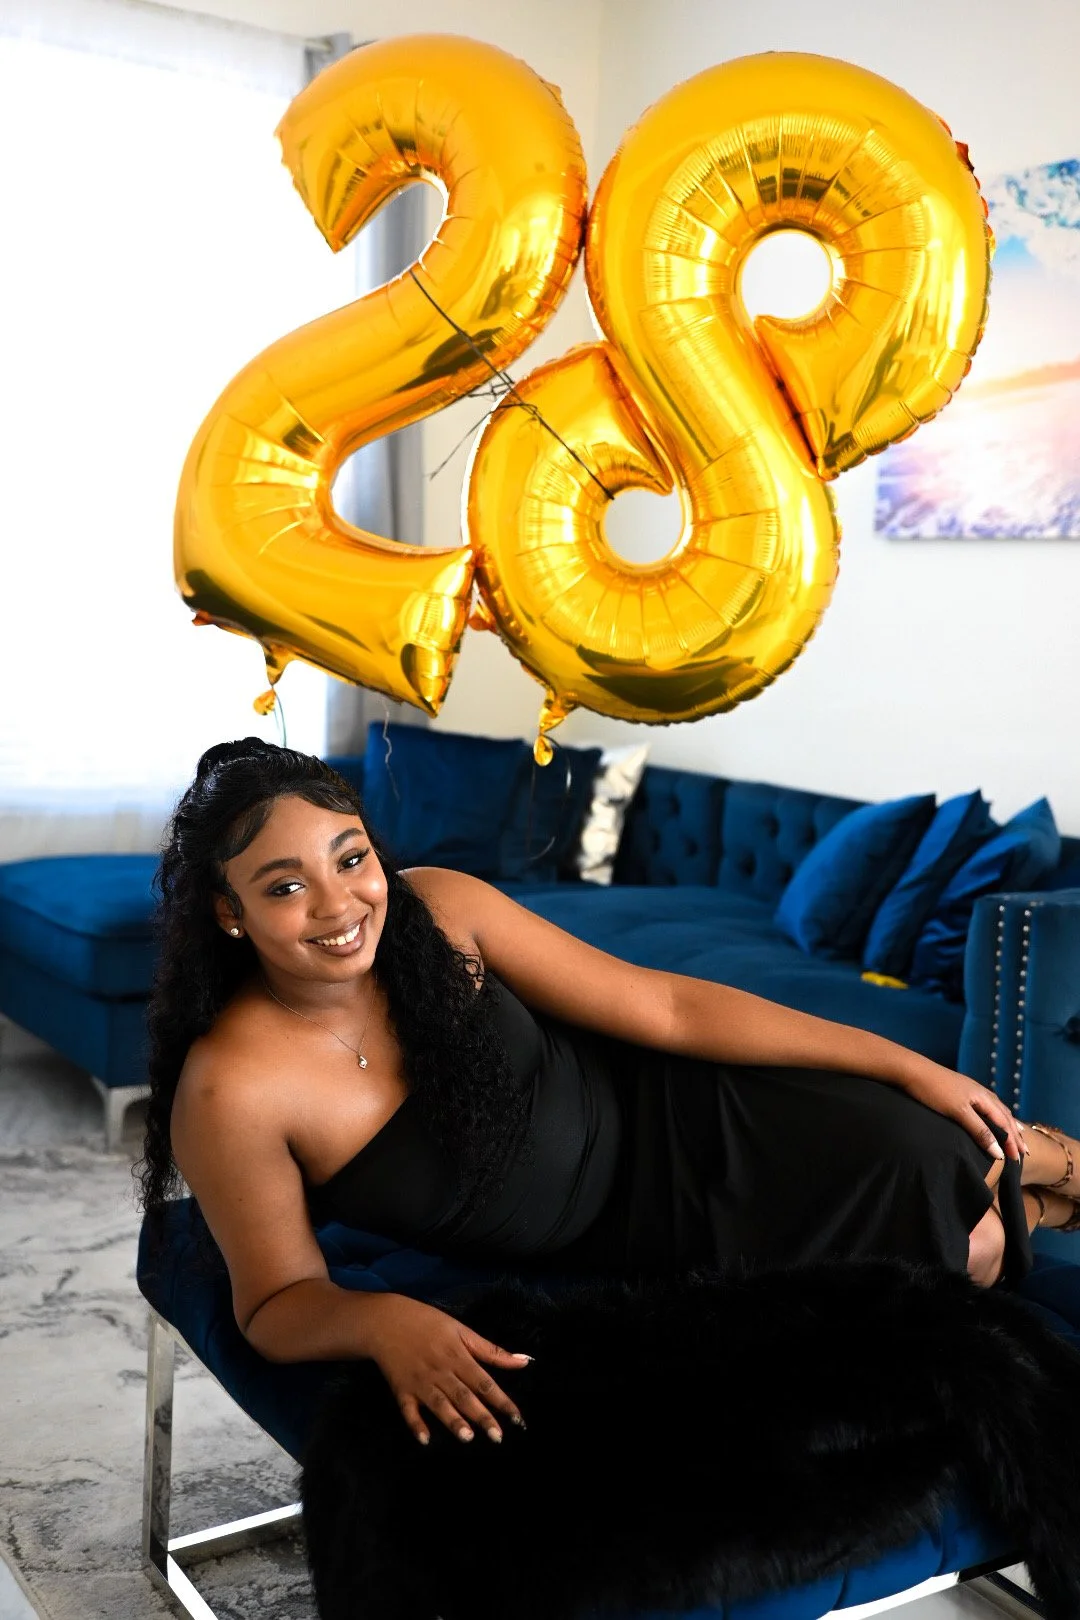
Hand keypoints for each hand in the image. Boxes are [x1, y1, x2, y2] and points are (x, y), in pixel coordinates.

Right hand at [362, 1292, 529, 1445]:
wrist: (386, 1320)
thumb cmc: (428, 1323)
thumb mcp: (462, 1330)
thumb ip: (491, 1350)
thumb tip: (524, 1361)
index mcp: (458, 1356)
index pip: (484, 1382)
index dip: (502, 1401)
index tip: (517, 1419)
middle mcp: (441, 1372)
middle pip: (464, 1396)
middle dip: (482, 1417)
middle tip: (497, 1437)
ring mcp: (420, 1382)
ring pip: (439, 1404)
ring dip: (452, 1421)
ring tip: (467, 1437)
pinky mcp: (401, 1390)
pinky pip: (408, 1410)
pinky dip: (415, 1424)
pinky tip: (424, 1440)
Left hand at [897, 1060, 1025, 1162]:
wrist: (912, 1070)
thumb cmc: (934, 1091)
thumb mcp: (958, 1113)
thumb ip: (979, 1131)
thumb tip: (1000, 1152)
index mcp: (984, 1098)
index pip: (1004, 1124)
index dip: (1012, 1142)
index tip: (1018, 1160)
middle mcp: (982, 1093)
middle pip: (1004, 1116)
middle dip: (1015, 1135)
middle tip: (1024, 1153)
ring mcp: (972, 1090)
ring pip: (997, 1109)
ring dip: (1008, 1124)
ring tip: (1017, 1134)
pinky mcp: (961, 1090)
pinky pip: (987, 1105)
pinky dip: (995, 1115)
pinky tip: (992, 1116)